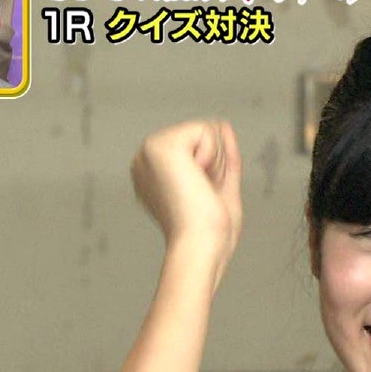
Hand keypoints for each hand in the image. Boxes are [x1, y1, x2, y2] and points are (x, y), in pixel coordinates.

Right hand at [130, 119, 243, 285]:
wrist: (200, 246)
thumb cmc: (210, 232)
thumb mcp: (222, 186)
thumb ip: (222, 156)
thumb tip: (224, 125)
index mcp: (155, 170)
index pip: (201, 145)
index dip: (216, 170)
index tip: (201, 196)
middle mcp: (146, 158)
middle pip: (206, 133)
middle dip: (218, 164)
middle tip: (202, 194)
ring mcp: (149, 150)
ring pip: (208, 129)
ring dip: (216, 164)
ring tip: (199, 190)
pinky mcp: (159, 145)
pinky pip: (207, 130)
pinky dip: (213, 157)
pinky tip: (197, 179)